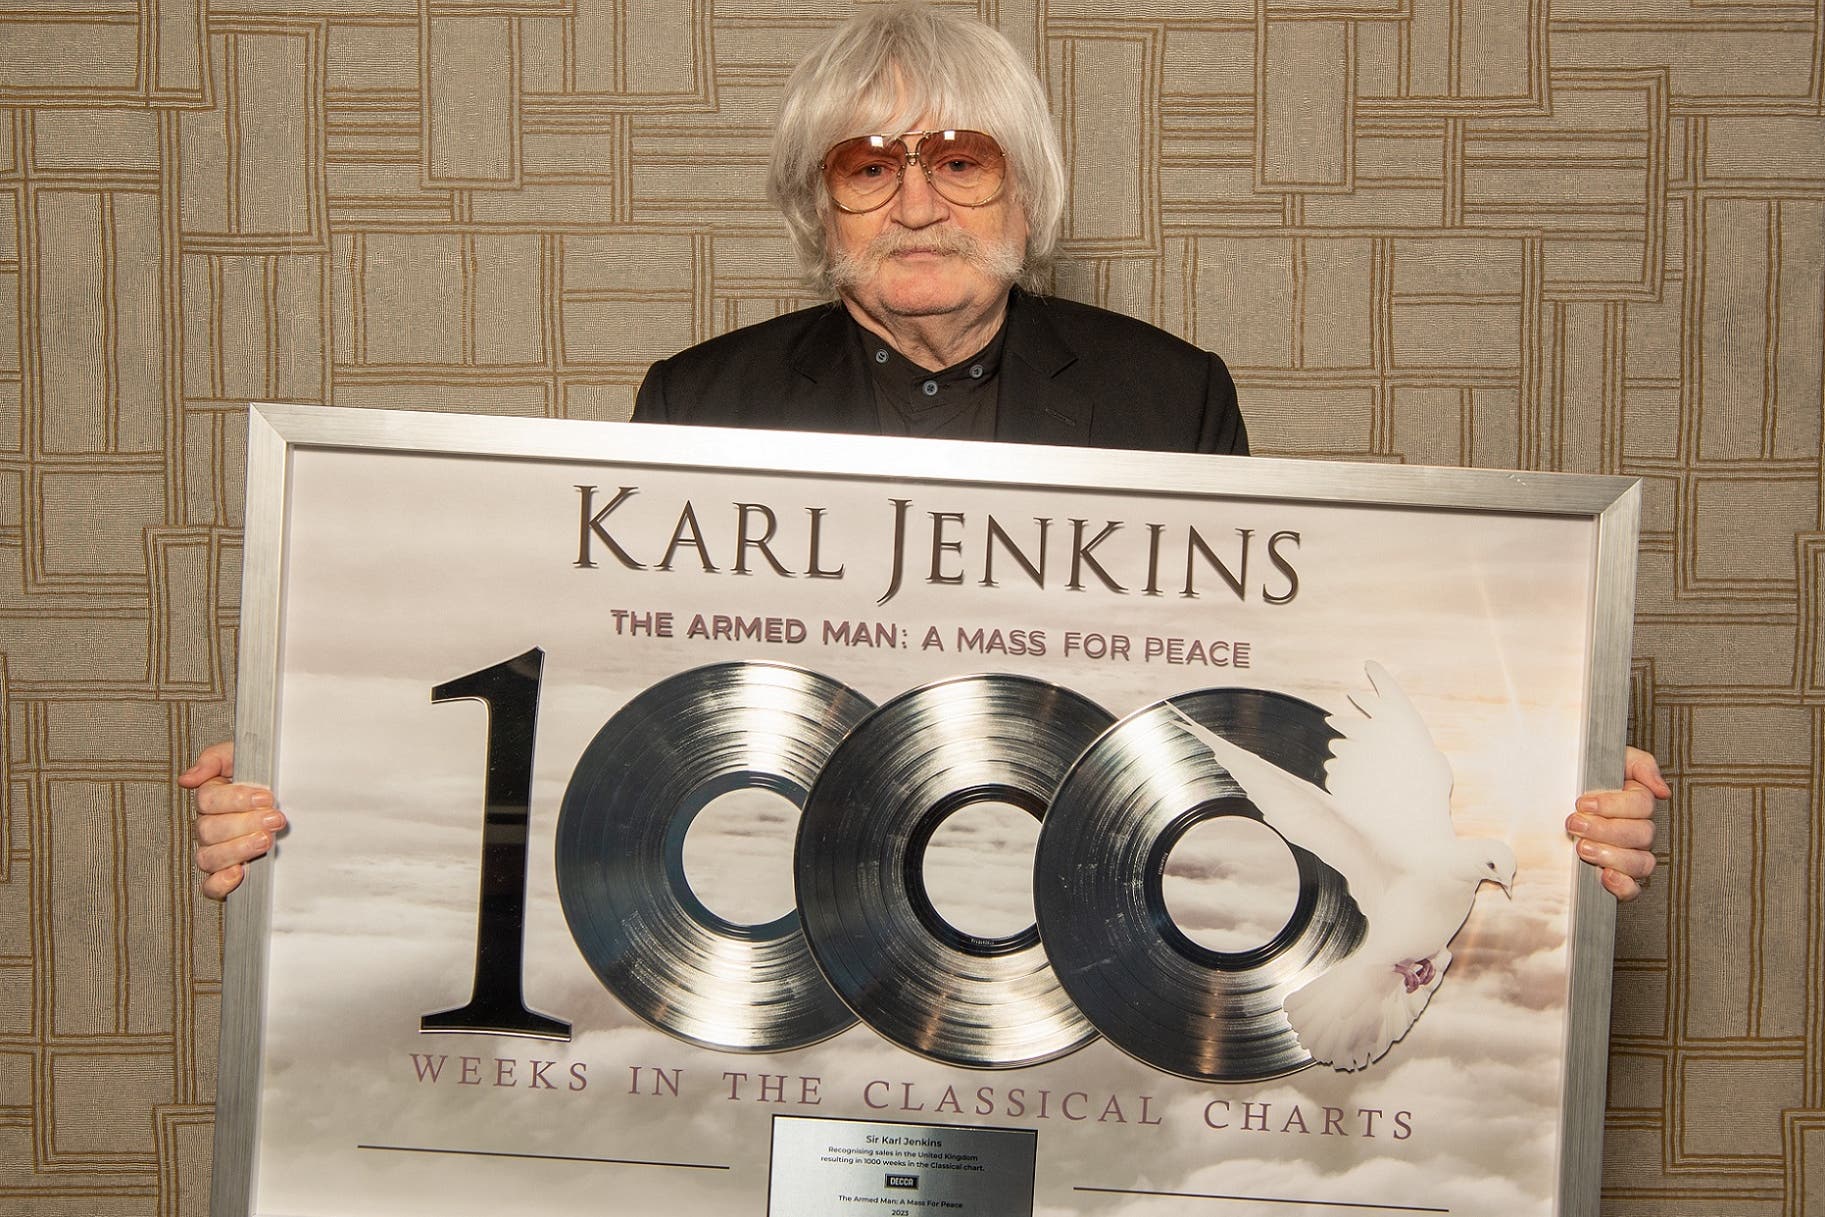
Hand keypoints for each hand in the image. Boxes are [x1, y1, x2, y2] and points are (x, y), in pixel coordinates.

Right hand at [180, 741, 285, 899]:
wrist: (296, 793)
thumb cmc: (266, 776)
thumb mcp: (242, 756)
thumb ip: (214, 759)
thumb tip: (187, 779)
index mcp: (212, 799)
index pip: (208, 801)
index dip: (236, 800)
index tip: (267, 798)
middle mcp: (210, 827)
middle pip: (209, 830)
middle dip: (245, 824)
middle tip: (274, 819)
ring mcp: (217, 851)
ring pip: (209, 857)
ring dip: (238, 849)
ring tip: (266, 840)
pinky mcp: (226, 875)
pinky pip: (211, 886)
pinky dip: (221, 882)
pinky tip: (240, 871)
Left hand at [1567, 746, 1667, 902]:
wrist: (1552, 796)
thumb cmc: (1583, 779)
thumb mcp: (1608, 760)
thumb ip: (1639, 764)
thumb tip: (1661, 789)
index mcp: (1638, 802)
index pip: (1643, 805)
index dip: (1613, 805)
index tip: (1582, 803)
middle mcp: (1639, 830)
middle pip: (1642, 834)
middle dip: (1605, 830)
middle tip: (1575, 825)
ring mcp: (1631, 855)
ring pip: (1641, 862)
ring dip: (1612, 856)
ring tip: (1582, 848)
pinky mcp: (1619, 878)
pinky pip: (1634, 889)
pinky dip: (1623, 885)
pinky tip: (1605, 875)